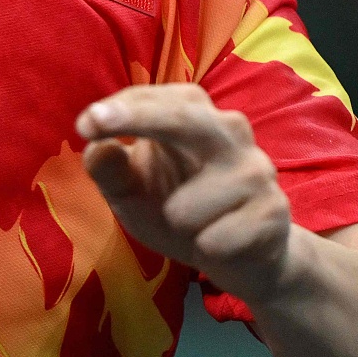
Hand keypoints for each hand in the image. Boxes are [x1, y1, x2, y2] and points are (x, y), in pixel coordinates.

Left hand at [76, 83, 296, 306]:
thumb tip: (97, 148)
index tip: (84, 126)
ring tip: (192, 222)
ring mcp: (256, 169)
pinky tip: (219, 240)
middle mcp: (228, 131)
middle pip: (185, 116)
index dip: (117, 110)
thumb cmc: (179, 211)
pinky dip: (205, 247)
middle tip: (95, 128)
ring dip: (177, 220)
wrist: (244, 257)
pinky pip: (217, 238)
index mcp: (191, 114)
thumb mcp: (131, 192)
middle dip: (139, 118)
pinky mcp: (273, 211)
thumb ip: (110, 170)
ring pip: (190, 202)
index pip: (151, 99)